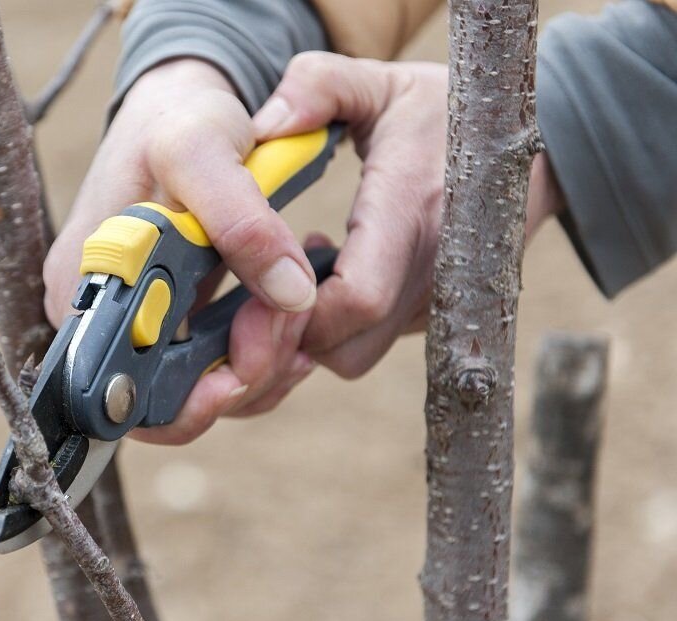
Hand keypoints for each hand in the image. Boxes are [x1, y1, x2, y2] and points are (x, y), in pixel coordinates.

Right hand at [44, 59, 319, 444]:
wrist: (183, 104)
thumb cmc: (176, 119)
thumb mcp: (202, 149)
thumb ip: (242, 220)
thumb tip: (290, 292)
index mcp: (86, 286)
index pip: (119, 391)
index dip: (184, 401)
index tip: (239, 375)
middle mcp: (102, 317)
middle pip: (164, 403)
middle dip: (238, 380)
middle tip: (289, 328)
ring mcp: (138, 321)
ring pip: (197, 391)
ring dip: (258, 366)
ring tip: (296, 313)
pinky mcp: (173, 319)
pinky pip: (213, 365)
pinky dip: (258, 353)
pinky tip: (288, 319)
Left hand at [253, 52, 563, 377]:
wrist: (541, 144)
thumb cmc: (448, 111)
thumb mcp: (381, 82)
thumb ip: (318, 85)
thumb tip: (263, 126)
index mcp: (413, 210)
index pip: (358, 298)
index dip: (298, 309)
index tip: (262, 281)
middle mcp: (434, 270)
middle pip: (348, 350)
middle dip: (290, 334)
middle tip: (263, 285)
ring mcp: (441, 301)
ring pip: (358, 356)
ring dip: (313, 331)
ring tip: (301, 271)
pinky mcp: (437, 315)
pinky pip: (375, 343)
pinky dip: (340, 327)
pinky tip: (332, 272)